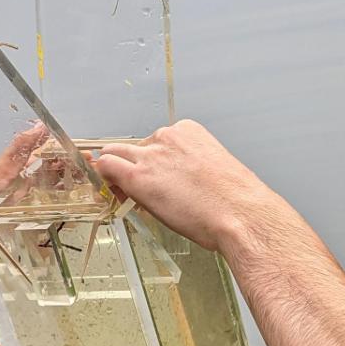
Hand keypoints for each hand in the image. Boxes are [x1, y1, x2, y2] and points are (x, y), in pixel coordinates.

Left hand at [96, 120, 284, 253]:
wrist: (239, 213)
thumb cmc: (234, 199)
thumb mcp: (212, 169)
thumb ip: (188, 167)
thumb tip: (177, 181)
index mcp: (188, 132)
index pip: (155, 141)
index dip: (150, 162)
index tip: (155, 178)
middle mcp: (167, 137)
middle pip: (132, 146)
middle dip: (130, 165)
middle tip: (134, 188)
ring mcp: (150, 156)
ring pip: (113, 154)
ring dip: (115, 172)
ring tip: (124, 195)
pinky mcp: (137, 178)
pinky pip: (106, 168)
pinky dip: (105, 178)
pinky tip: (113, 194)